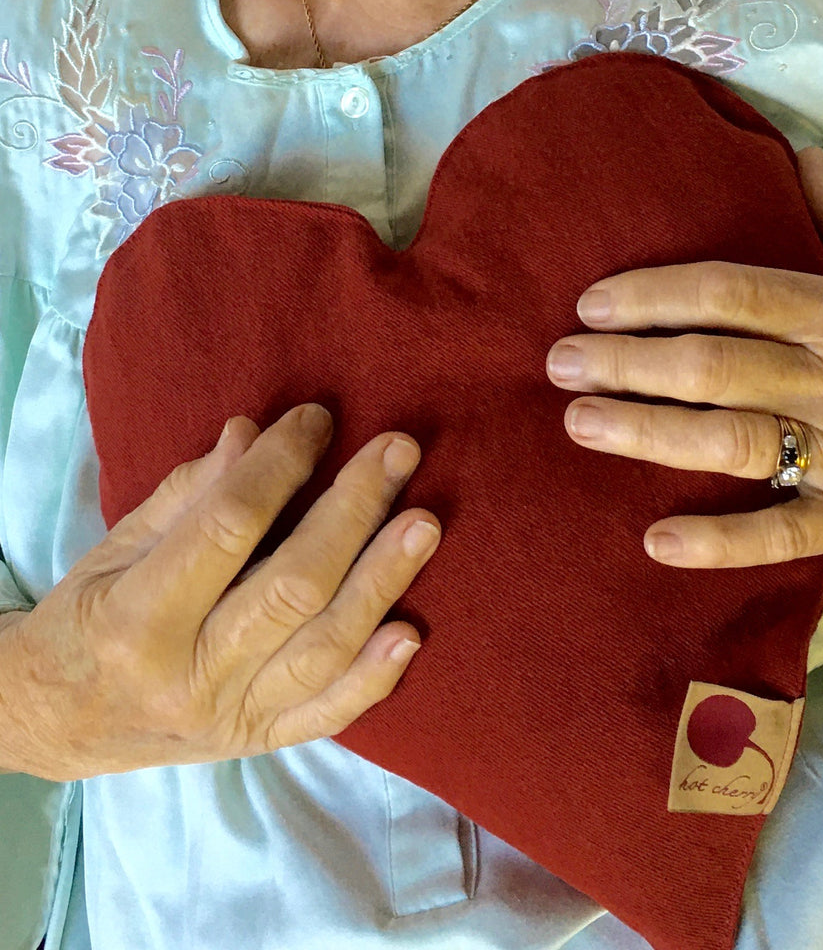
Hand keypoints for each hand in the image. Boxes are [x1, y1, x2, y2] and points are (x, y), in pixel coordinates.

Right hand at [0, 406, 438, 780]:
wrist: (59, 723)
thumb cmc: (88, 620)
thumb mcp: (117, 549)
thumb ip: (186, 495)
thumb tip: (253, 435)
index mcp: (137, 618)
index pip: (228, 527)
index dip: (281, 465)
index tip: (318, 420)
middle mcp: (188, 676)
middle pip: (294, 586)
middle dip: (353, 511)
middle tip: (398, 451)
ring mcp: (230, 717)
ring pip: (323, 648)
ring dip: (382, 581)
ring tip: (425, 523)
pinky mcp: (261, 741)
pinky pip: (327, 715)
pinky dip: (373, 677)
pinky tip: (411, 632)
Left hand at [546, 147, 822, 567]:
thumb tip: (798, 159)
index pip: (735, 294)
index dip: (656, 295)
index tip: (594, 304)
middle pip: (714, 365)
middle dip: (628, 362)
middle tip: (558, 363)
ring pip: (732, 440)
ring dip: (648, 433)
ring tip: (579, 424)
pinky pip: (782, 533)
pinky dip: (721, 541)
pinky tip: (657, 541)